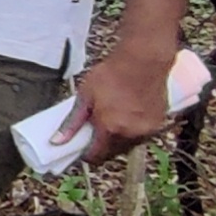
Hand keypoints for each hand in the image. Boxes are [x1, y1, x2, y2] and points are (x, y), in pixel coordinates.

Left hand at [66, 42, 178, 164]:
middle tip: (97, 130)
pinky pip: (142, 135)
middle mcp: (130, 134)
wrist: (143, 59)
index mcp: (110, 129)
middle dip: (103, 146)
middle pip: (112, 152)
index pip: (96, 156)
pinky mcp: (158, 123)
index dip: (87, 154)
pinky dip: (134, 130)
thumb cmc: (111, 74)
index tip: (83, 146)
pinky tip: (129, 115)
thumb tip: (56, 141)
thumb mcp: (85, 96)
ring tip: (113, 120)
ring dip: (119, 139)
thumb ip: (72, 122)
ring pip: (128, 145)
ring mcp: (146, 130)